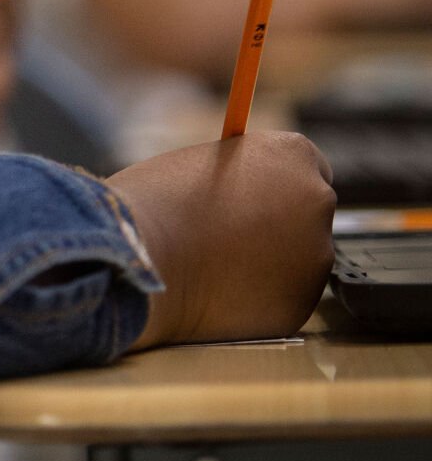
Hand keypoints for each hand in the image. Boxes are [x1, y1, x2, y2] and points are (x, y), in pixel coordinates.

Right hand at [106, 131, 334, 348]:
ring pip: (297, 260)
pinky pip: (281, 298)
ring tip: (215, 264)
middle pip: (308, 213)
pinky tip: (218, 291)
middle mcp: (317, 202)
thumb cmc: (158, 201)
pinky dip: (257, 297)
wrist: (143, 255)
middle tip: (233, 233)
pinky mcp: (299, 304)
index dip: (276, 183)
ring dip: (269, 262)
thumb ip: (239, 174)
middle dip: (280, 223)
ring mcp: (315, 257)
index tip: (255, 196)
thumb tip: (248, 194)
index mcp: (292, 155)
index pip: (307, 166)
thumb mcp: (202, 163)